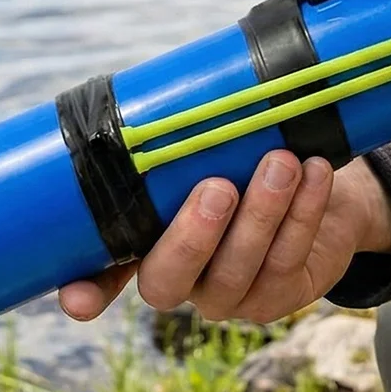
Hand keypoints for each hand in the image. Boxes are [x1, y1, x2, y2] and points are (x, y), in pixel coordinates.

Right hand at [58, 152, 390, 325]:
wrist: (315, 179)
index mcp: (146, 244)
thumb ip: (179, 137)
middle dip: (193, 237)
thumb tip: (159, 91)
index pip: (102, 278)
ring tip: (282, 163)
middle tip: (218, 187)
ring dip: (263, 214)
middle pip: (169, 281)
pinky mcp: (280, 297)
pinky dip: (305, 213)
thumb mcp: (208, 145)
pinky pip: (288, 260)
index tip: (75, 300)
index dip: (87, 291)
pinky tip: (314, 173)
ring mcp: (230, 296)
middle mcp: (181, 280)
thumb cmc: (245, 155)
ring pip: (238, 271)